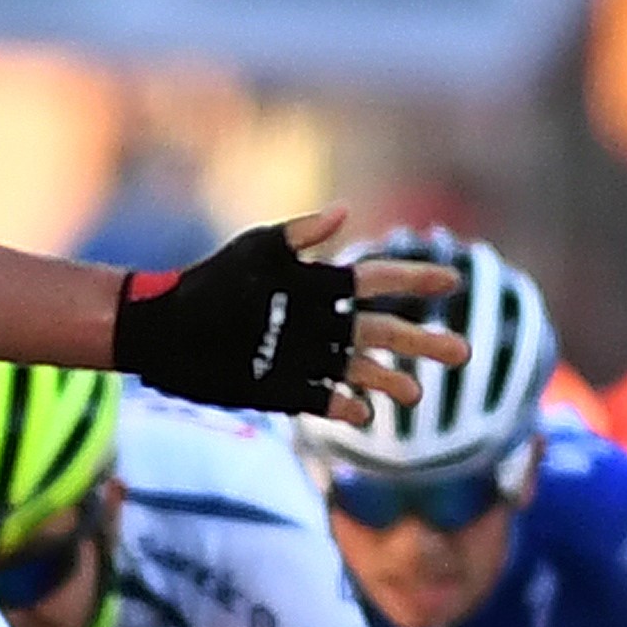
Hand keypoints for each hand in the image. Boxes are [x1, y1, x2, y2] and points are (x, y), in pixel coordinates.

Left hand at [107, 210, 464, 421]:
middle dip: (421, 341)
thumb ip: (300, 236)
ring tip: (413, 396)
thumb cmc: (208, 285)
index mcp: (316, 286)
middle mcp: (318, 324)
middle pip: (381, 333)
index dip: (416, 279)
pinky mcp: (284, 390)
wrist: (165, 333)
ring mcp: (304, 359)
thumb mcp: (253, 253)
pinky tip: (361, 414)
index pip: (376, 281)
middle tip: (461, 352)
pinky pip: (323, 401)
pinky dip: (344, 406)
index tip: (454, 281)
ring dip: (389, 381)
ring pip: (360, 371)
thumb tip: (346, 212)